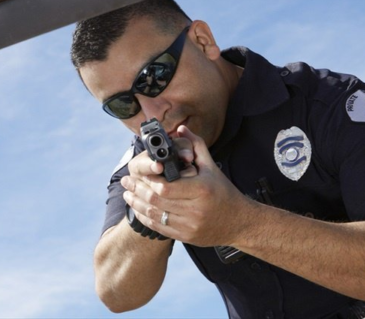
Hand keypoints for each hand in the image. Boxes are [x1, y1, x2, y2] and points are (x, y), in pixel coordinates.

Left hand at [121, 126, 250, 246]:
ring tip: (127, 194)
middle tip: (125, 181)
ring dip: (136, 204)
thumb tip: (180, 129)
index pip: (165, 186)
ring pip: (154, 215)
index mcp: (201, 190)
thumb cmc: (223, 191)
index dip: (148, 180)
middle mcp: (195, 209)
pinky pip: (159, 227)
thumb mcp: (211, 166)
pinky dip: (146, 217)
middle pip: (156, 200)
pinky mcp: (186, 236)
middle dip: (136, 189)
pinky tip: (138, 209)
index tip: (137, 172)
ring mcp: (190, 225)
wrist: (239, 222)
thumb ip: (195, 146)